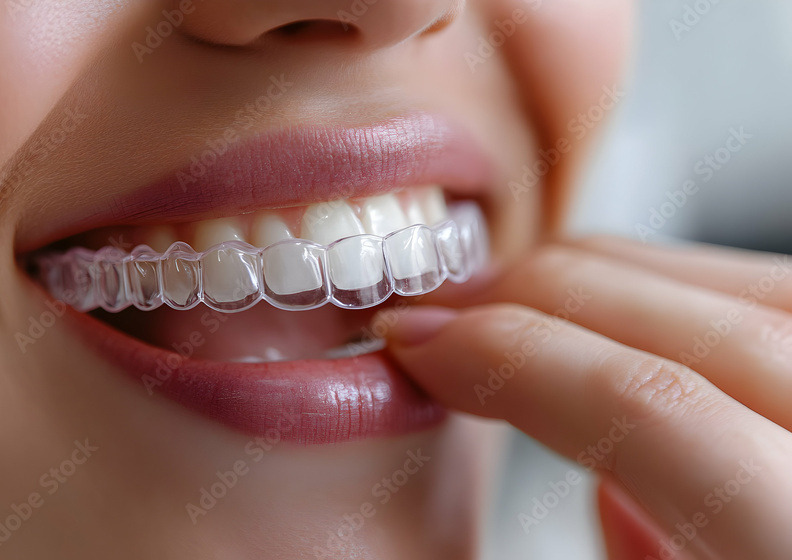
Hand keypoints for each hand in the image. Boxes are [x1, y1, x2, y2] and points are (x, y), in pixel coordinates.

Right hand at [385, 236, 791, 559]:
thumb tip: (617, 491)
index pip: (657, 410)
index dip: (516, 359)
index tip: (426, 345)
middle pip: (715, 326)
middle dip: (547, 293)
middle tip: (448, 310)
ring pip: (764, 289)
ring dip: (617, 276)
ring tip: (524, 296)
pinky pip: (790, 304)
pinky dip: (697, 291)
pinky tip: (635, 312)